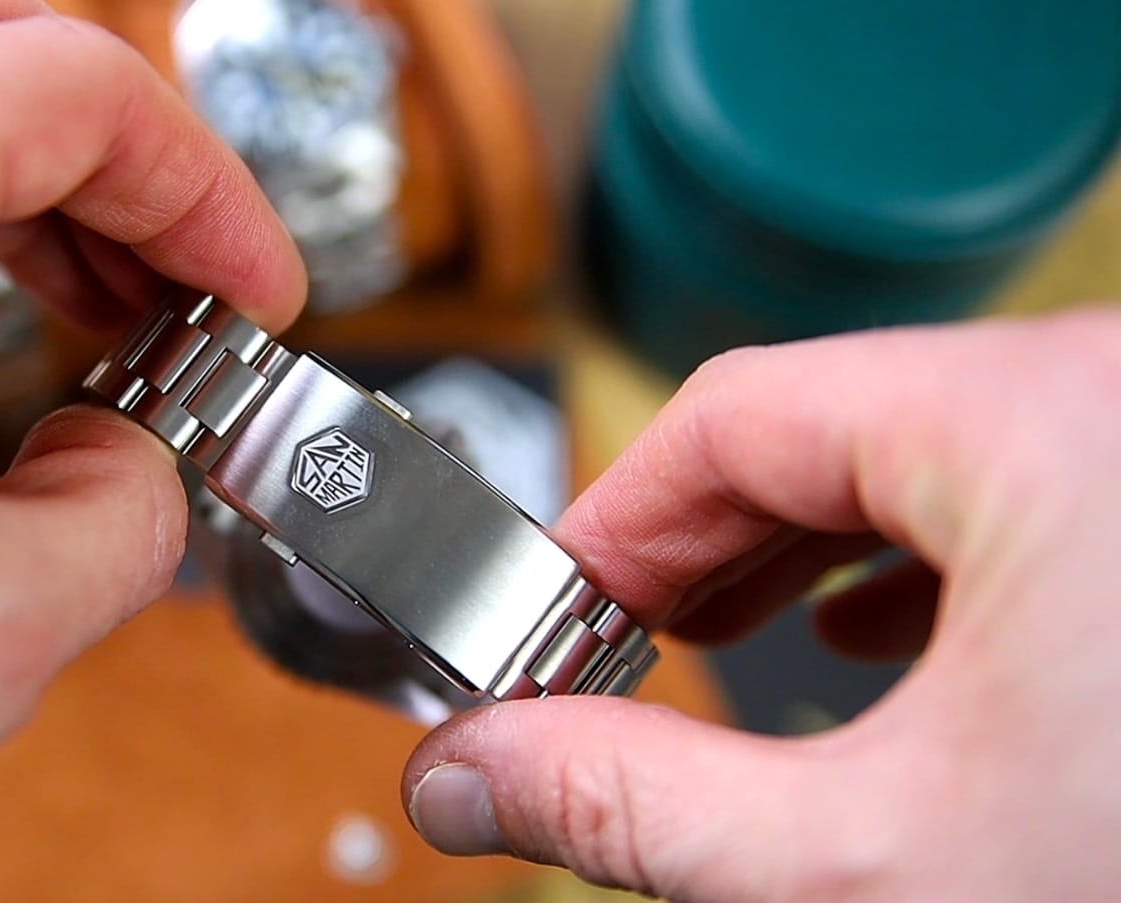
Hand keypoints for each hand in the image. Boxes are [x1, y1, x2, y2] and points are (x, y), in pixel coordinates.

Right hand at [403, 310, 1120, 900]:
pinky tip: (885, 648)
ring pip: (930, 457)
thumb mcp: (874, 866)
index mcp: (1049, 426)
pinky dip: (926, 566)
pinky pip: (1026, 495)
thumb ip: (634, 807)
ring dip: (805, 555)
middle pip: (830, 425)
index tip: (548, 611)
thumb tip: (477, 774)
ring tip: (722, 644)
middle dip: (699, 547)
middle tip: (613, 650)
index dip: (612, 517)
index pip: (738, 412)